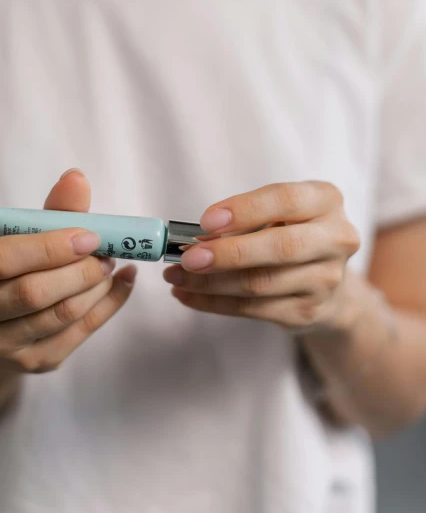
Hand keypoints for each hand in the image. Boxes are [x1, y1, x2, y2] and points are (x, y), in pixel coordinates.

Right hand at [0, 170, 136, 372]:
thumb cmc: (13, 263)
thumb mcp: (23, 232)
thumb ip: (51, 209)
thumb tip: (77, 178)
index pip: (1, 258)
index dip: (49, 247)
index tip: (89, 236)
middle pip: (30, 293)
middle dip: (78, 271)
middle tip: (107, 254)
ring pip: (57, 316)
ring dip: (95, 288)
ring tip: (111, 266)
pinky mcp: (31, 362)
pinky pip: (78, 334)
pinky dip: (108, 305)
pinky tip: (122, 283)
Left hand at [164, 182, 359, 333]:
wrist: (327, 281)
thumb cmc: (290, 231)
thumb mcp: (278, 211)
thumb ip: (244, 218)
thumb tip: (194, 238)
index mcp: (326, 200)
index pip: (286, 200)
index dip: (245, 209)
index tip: (206, 221)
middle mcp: (337, 239)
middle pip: (279, 248)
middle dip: (228, 253)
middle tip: (187, 257)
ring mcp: (326, 280)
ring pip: (261, 283)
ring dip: (210, 283)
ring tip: (176, 275)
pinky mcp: (308, 312)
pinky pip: (253, 309)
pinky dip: (213, 302)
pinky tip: (187, 295)